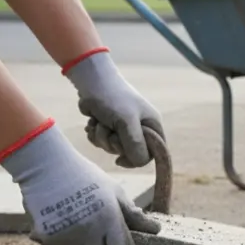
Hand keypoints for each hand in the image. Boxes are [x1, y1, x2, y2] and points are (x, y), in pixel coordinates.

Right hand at [0, 121, 159, 244]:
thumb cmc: (85, 177)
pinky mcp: (46, 238)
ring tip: (81, 228)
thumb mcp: (114, 191)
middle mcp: (88, 230)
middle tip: (102, 240)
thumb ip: (133, 214)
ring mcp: (65, 236)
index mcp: (108, 218)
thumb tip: (155, 230)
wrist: (46, 166)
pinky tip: (65, 228)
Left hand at [64, 49, 164, 167]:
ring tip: (99, 122)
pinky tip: (93, 122)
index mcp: (152, 125)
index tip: (119, 159)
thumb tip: (140, 163)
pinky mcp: (109, 126)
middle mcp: (141, 128)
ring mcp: (124, 128)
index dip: (137, 159)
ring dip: (102, 138)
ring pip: (113, 148)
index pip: (153, 153)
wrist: (90, 81)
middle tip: (109, 130)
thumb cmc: (112, 98)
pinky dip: (95, 134)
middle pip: (130, 153)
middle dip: (114, 144)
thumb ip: (135, 144)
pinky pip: (102, 142)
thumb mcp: (126, 122)